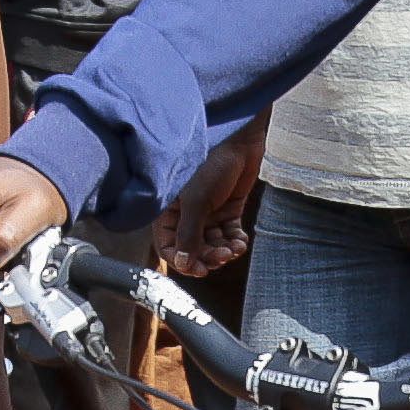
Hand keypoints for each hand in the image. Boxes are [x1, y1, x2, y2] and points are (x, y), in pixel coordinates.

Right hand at [157, 125, 263, 280]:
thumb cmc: (211, 162)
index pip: (169, 245)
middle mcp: (186, 213)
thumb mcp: (196, 201)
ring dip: (223, 250)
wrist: (240, 139)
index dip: (182, 260)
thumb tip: (182, 264)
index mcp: (169, 210)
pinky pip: (229, 233)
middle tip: (222, 257)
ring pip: (212, 243)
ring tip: (234, 248)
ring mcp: (208, 212)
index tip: (199, 270)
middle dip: (207, 256)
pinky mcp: (228, 208)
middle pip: (193, 248)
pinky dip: (235, 241)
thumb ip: (188, 234)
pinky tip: (241, 241)